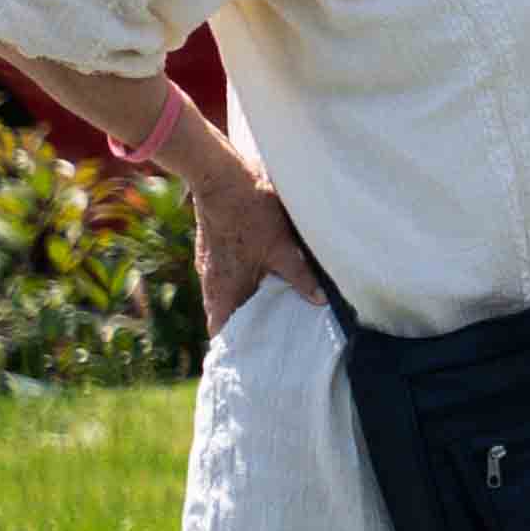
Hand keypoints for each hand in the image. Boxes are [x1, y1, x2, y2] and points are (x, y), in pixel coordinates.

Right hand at [176, 161, 320, 330]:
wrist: (221, 175)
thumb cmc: (250, 211)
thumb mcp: (282, 246)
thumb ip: (299, 276)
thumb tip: (320, 302)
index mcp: (222, 287)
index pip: (220, 328)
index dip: (233, 342)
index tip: (249, 355)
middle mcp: (211, 278)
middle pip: (224, 312)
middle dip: (243, 324)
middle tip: (268, 336)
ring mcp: (209, 262)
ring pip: (225, 292)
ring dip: (243, 302)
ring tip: (268, 311)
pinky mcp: (213, 246)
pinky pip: (225, 273)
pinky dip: (240, 282)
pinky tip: (259, 279)